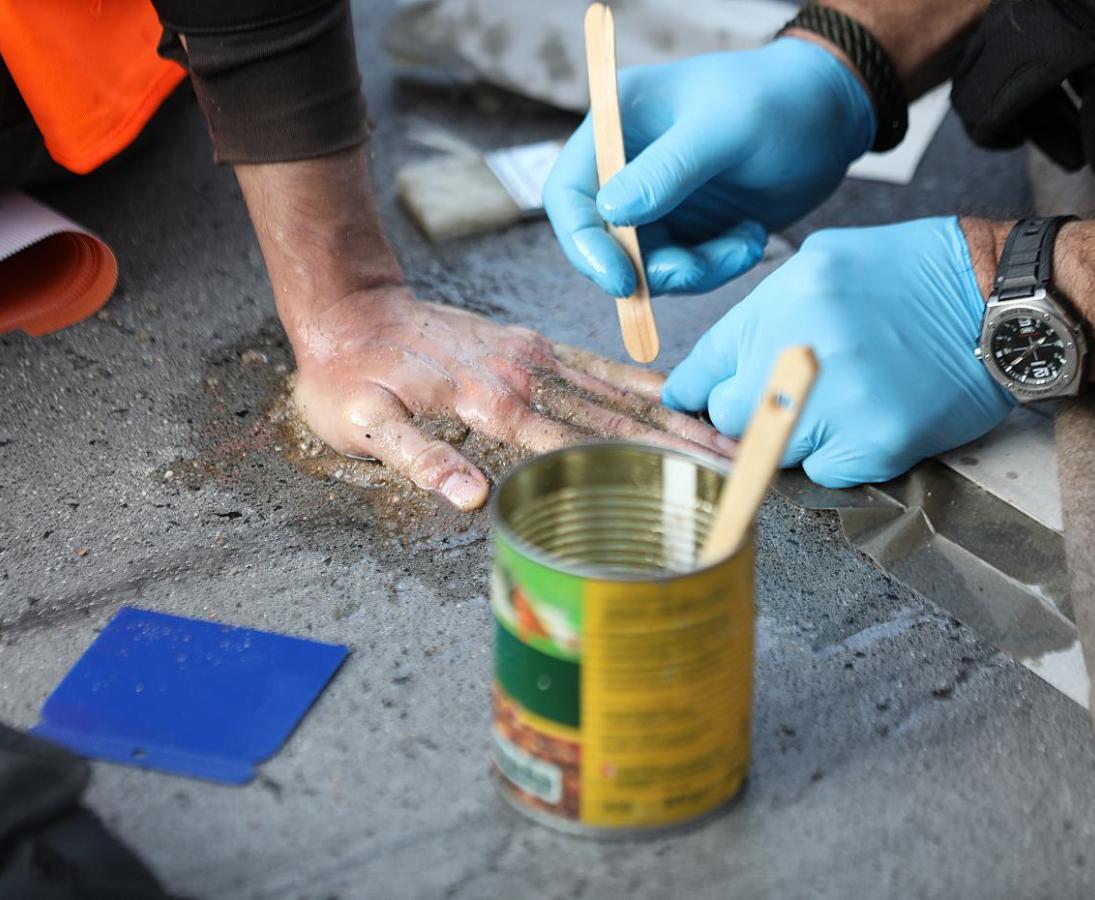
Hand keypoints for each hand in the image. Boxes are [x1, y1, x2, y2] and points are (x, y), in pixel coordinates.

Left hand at [288, 289, 732, 509]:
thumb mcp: (366, 427)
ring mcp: (532, 354)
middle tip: (743, 465)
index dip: (643, 467)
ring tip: (728, 435)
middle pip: (618, 417)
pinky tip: (670, 397)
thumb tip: (475, 499)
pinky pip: (596, 364)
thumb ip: (421, 459)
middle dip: (683, 444)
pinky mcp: (530, 343)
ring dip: (675, 415)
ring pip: (618, 390)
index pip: (583, 443)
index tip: (696, 482)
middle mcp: (525, 373)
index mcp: (494, 401)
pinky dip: (639, 383)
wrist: (350, 311)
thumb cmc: (351, 379)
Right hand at [542, 37, 873, 297]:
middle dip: (647, 268)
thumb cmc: (780, 99)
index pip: (568, 193)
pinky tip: (751, 238)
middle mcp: (626, 166)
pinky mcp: (687, 229)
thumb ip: (667, 171)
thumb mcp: (725, 128)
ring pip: (646, 266)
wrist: (835, 114)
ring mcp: (656, 202)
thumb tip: (610, 215)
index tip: (621, 280)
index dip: (584, 243)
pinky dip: (716, 268)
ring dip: (693, 270)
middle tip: (694, 271)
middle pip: (603, 241)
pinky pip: (684, 271)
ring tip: (743, 242)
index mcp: (617, 124)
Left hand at [662, 217, 1015, 487]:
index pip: (704, 368)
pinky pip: (823, 472)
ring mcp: (839, 404)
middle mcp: (803, 354)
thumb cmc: (906, 275)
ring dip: (790, 435)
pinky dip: (834, 456)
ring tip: (832, 402)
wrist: (996, 300)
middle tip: (777, 399)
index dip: (690, 392)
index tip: (685, 405)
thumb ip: (758, 316)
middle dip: (744, 413)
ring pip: (773, 450)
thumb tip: (706, 371)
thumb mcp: (819, 265)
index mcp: (784, 304)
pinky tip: (863, 419)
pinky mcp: (876, 443)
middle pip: (730, 418)